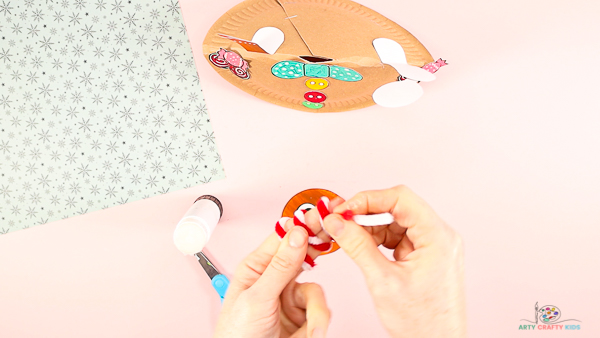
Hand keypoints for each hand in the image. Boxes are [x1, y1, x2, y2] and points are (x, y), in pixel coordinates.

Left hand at [214, 227, 329, 337]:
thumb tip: (295, 235)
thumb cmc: (236, 336)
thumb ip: (279, 267)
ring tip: (311, 328)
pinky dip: (318, 322)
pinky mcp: (303, 315)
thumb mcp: (257, 298)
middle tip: (332, 238)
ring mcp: (289, 297)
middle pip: (304, 256)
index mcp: (256, 268)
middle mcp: (274, 279)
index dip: (302, 224)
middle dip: (318, 252)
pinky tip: (311, 333)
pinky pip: (320, 309)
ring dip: (316, 310)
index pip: (282, 238)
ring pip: (316, 289)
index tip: (320, 214)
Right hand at [322, 186, 465, 337]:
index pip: (401, 199)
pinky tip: (362, 247)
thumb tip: (338, 223)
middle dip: (366, 213)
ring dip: (369, 227)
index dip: (369, 199)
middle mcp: (440, 237)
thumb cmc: (423, 324)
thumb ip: (357, 246)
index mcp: (438, 238)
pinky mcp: (425, 255)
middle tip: (340, 220)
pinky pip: (397, 236)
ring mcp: (433, 246)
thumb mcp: (383, 281)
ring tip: (348, 238)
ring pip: (395, 221)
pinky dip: (377, 239)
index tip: (345, 208)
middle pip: (398, 207)